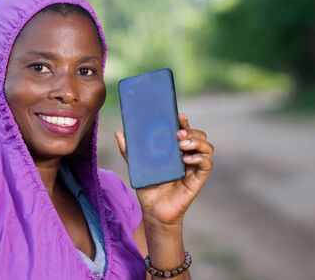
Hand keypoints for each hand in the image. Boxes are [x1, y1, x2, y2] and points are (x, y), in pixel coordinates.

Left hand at [115, 113, 213, 228]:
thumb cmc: (148, 185)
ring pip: (207, 147)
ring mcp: (194, 167)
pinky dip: (199, 158)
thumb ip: (129, 149)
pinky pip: (206, 164)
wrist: (152, 209)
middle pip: (199, 136)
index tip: (178, 116)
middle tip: (178, 134)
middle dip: (191, 131)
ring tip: (182, 144)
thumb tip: (119, 132)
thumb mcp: (136, 164)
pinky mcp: (198, 179)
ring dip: (197, 142)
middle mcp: (187, 155)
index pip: (184, 130)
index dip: (184, 122)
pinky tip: (186, 159)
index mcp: (175, 149)